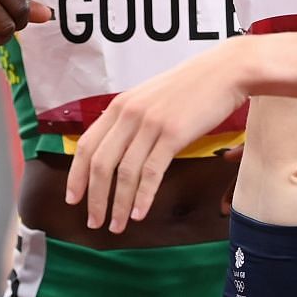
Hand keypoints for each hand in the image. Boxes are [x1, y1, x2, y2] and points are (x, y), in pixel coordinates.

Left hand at [65, 43, 251, 232]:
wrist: (224, 71)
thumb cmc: (191, 87)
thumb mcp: (150, 99)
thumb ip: (131, 120)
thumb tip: (117, 150)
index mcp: (119, 106)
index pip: (86, 145)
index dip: (76, 175)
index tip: (73, 199)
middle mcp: (128, 114)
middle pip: (100, 163)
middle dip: (94, 198)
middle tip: (94, 222)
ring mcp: (150, 124)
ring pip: (124, 172)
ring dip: (118, 204)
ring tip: (117, 226)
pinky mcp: (173, 134)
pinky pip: (152, 171)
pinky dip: (143, 196)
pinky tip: (139, 213)